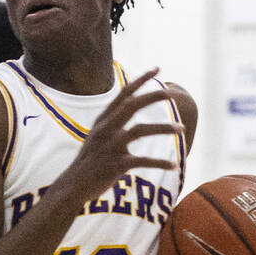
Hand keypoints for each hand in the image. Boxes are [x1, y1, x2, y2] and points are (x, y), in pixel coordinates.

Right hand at [73, 67, 182, 198]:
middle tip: (173, 94)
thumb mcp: (97, 137)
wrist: (73, 186)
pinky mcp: (116, 165)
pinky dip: (159, 162)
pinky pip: (142, 160)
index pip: (123, 94)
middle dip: (153, 97)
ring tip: (182, 128)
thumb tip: (128, 110)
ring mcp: (110, 146)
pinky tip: (173, 165)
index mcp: (103, 121)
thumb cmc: (89, 161)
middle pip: (132, 106)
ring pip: (141, 130)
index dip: (140, 80)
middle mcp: (106, 129)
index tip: (157, 68)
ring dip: (164, 128)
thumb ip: (112, 123)